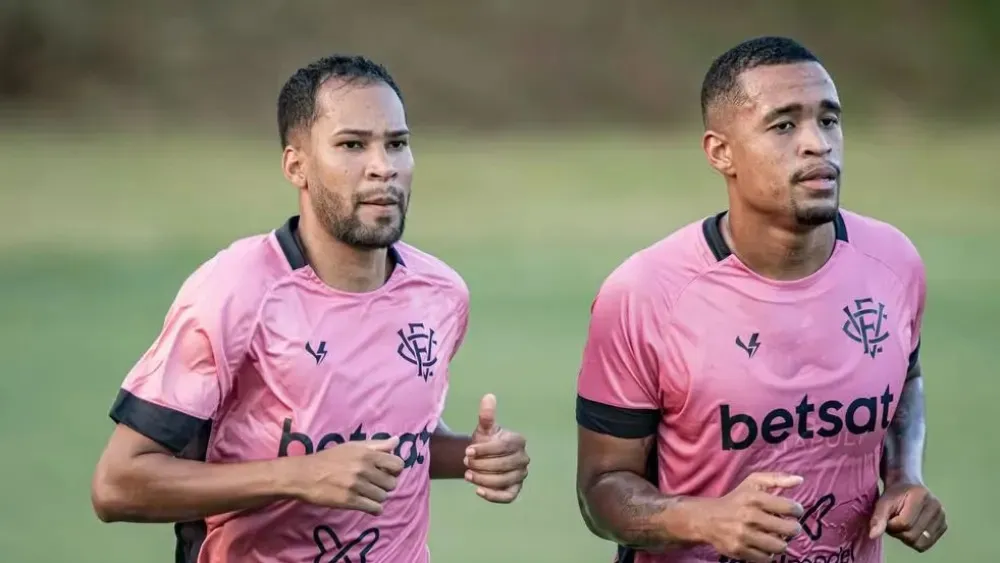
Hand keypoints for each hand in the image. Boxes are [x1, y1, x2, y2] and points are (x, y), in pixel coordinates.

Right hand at [287, 437, 403, 514]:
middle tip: (375, 484)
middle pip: (392, 483)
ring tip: (368, 493)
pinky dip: (374, 508)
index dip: (395, 470)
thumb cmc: (330, 459)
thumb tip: (397, 441)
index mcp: (367, 454)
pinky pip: (374, 508)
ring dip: (378, 497)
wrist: (305, 475)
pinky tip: (367, 504)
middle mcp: (364, 469)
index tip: (386, 472)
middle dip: (385, 485)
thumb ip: (377, 444)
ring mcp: (357, 486)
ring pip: (383, 497)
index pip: (398, 465)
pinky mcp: (350, 501)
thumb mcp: (353, 446)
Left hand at [463, 394, 529, 502]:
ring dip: (483, 479)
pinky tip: (478, 490)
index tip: (467, 451)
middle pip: (503, 465)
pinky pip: (507, 496)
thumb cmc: (485, 441)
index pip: (503, 447)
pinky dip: (493, 495)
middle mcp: (524, 459)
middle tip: (465, 463)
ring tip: (467, 475)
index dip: (484, 450)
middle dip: (482, 465)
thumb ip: (486, 415)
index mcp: (518, 441)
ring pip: (503, 480)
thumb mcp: (484, 429)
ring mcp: (521, 475)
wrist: (483, 459)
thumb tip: (488, 397)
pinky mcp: (515, 490)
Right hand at [690, 472, 804, 562]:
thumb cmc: (736, 500)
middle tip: (788, 527)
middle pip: (790, 529)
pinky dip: (768, 553)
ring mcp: (744, 536)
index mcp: (755, 498)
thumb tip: (800, 480)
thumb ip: (777, 479)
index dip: (797, 510)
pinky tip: (763, 545)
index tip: (794, 511)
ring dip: (781, 542)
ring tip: (775, 536)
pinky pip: (766, 558)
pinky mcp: (739, 551)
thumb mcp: (752, 483)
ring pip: (780, 546)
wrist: (707, 519)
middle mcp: (750, 517)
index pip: (791, 507)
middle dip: (793, 528)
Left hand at [869, 481, 946, 551]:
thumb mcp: (882, 502)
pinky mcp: (944, 526)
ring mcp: (942, 517)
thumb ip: (878, 518)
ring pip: (920, 543)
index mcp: (921, 496)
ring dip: (906, 537)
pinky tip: (911, 528)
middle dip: (898, 532)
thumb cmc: (894, 494)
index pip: (904, 524)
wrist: (907, 485)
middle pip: (912, 536)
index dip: (891, 524)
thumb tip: (872, 536)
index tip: (888, 517)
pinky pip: (926, 544)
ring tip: (902, 524)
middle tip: (894, 521)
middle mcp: (936, 506)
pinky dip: (915, 539)